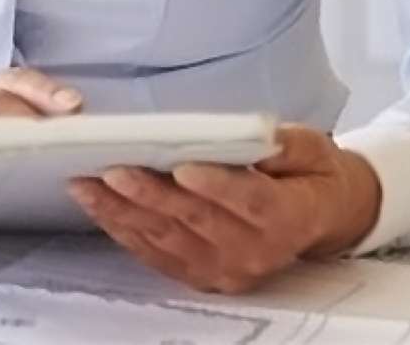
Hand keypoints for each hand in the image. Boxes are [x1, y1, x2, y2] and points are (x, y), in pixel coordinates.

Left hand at [67, 124, 381, 294]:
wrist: (322, 217)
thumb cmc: (310, 173)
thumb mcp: (312, 148)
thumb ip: (286, 145)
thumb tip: (260, 136)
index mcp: (286, 216)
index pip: (249, 202)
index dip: (215, 186)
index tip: (182, 168)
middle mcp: (254, 250)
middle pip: (197, 222)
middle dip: (150, 196)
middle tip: (112, 170)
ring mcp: (226, 268)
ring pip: (168, 240)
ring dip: (124, 213)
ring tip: (87, 184)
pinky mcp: (203, 273)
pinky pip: (158, 255)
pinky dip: (125, 231)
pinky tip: (98, 207)